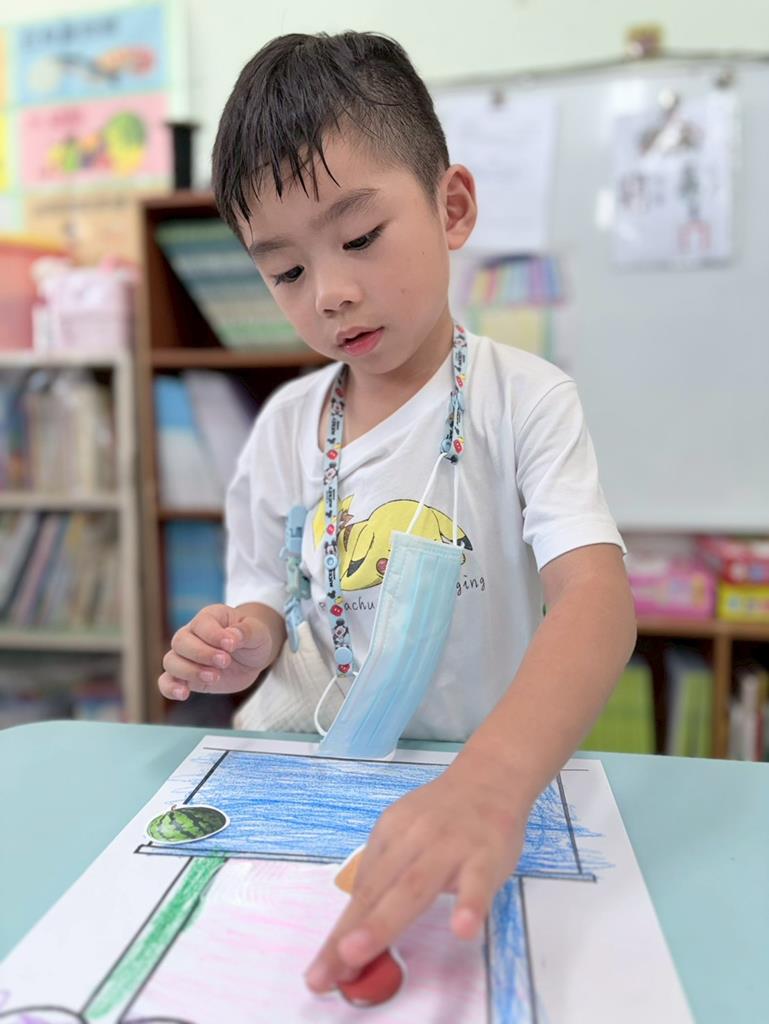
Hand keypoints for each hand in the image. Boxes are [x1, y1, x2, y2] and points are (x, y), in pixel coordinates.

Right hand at [158, 603, 274, 700]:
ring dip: (190, 671)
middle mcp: (192, 634)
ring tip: (215, 677)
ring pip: (171, 661)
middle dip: (202, 654)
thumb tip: (231, 636)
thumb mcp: (258, 632)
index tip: (231, 645)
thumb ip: (246, 631)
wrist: (253, 657)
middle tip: (225, 662)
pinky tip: (183, 694)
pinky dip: (170, 688)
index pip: (201, 624)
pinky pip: (166, 681)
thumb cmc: (253, 638)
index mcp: (209, 617)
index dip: (214, 636)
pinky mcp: (186, 677)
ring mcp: (186, 656)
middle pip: (180, 641)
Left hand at [305, 754, 528, 992]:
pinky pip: (478, 882)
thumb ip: (388, 876)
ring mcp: (449, 846)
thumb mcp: (407, 834)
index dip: (341, 931)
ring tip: (359, 953)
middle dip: (352, 930)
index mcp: (390, 835)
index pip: (363, 889)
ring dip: (384, 921)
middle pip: (378, 889)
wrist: (490, 776)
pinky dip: (469, 904)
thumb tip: (358, 926)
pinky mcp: (486, 855)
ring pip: (414, 886)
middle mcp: (413, 839)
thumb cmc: (444, 815)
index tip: (322, 971)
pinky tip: (462, 928)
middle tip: (327, 969)